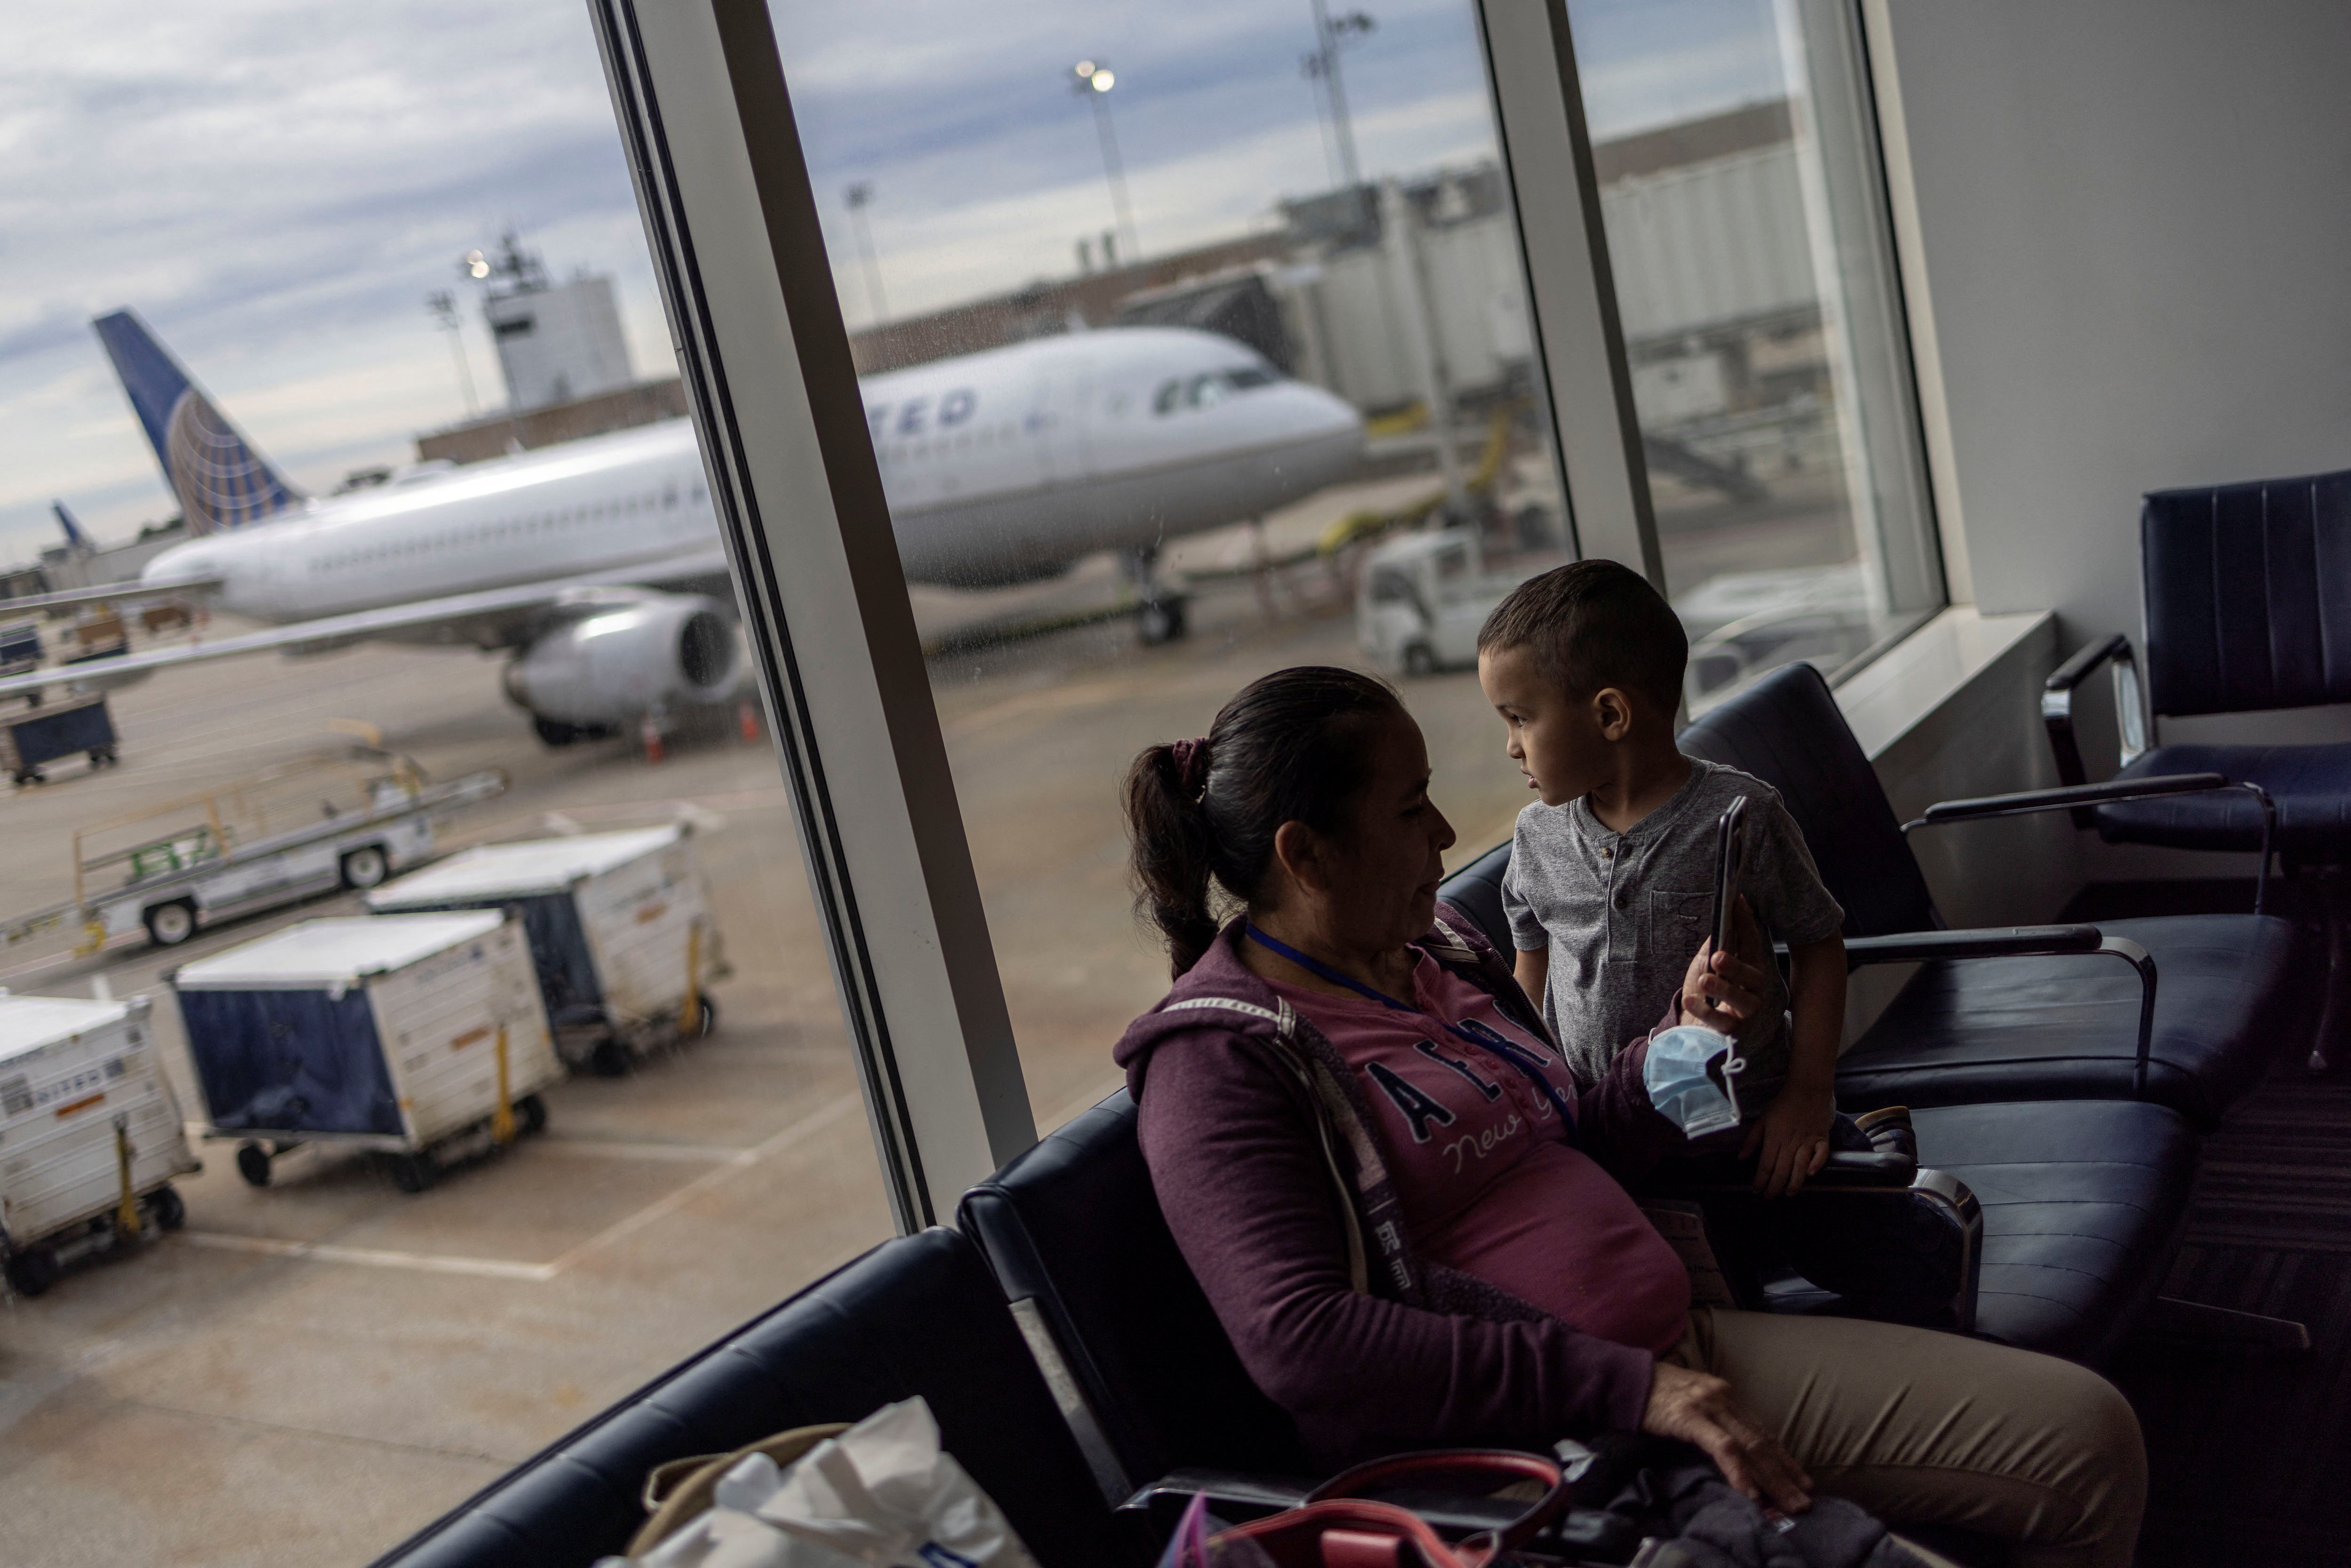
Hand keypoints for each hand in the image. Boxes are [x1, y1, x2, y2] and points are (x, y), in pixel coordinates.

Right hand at [1641, 1362, 1812, 1513]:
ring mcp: (1708, 1406)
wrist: (1624, 1377)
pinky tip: (1750, 1492)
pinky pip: (1722, 1446)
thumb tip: (1732, 1450)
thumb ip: (1712, 1422)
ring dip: (1772, 1478)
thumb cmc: (1654, 1394)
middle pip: (1762, 1442)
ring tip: (1787, 1502)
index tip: (1802, 1482)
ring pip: (1750, 1446)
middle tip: (1804, 1501)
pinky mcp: (1690, 1417)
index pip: (1762, 1431)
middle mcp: (1723, 1398)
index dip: (1784, 1458)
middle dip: (1785, 1474)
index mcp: (1725, 1396)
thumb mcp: (1692, 1405)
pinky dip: (1738, 1470)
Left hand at [1677, 897, 1768, 1036]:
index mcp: (1749, 971)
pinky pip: (1722, 1023)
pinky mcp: (1734, 1034)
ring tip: (1706, 979)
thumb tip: (1721, 922)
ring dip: (1724, 988)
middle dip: (1736, 966)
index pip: (1752, 945)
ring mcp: (1746, 1015)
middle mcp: (1753, 992)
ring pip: (1744, 1001)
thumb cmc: (1704, 995)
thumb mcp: (1706, 967)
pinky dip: (1705, 1011)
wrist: (1694, 1030)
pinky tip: (1690, 999)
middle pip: (1752, 977)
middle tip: (1718, 956)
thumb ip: (1715, 948)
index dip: (1746, 924)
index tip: (1737, 902)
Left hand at [1740, 1079, 1834, 1195]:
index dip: (1760, 1180)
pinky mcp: (1822, 1138)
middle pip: (1782, 1169)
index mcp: (1774, 1137)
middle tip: (1770, 1197)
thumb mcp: (1762, 1119)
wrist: (1807, 1089)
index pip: (1766, 1164)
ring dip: (1794, 1182)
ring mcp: (1808, 1141)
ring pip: (1801, 1166)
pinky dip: (1817, 1164)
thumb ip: (1752, 1140)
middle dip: (1775, 1186)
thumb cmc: (1783, 1104)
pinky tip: (1811, 1175)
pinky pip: (1822, 1154)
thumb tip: (1741, 1158)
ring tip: (1789, 1193)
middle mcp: (1791, 1142)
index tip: (1756, 1190)